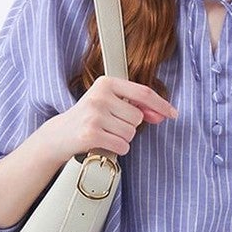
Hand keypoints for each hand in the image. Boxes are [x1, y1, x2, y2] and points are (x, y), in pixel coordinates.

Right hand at [56, 75, 177, 159]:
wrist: (59, 135)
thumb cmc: (88, 118)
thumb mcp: (108, 103)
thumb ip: (134, 105)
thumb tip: (161, 113)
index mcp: (106, 83)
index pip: (142, 92)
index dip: (161, 104)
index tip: (172, 113)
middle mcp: (100, 96)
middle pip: (138, 118)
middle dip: (129, 126)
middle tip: (110, 125)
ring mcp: (94, 115)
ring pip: (131, 133)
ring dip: (122, 138)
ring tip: (105, 134)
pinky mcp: (91, 134)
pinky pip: (122, 146)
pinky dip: (117, 148)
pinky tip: (104, 143)